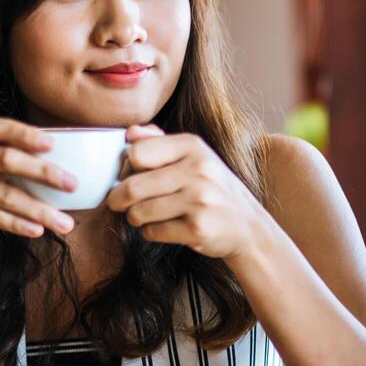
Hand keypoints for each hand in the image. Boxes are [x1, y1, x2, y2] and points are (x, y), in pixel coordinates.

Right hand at [0, 118, 78, 238]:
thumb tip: (48, 161)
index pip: (0, 128)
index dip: (27, 134)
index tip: (54, 144)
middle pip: (8, 161)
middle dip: (45, 173)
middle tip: (73, 185)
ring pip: (4, 196)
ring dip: (39, 210)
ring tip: (65, 223)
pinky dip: (16, 224)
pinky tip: (37, 230)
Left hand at [105, 125, 268, 259]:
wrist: (248, 226)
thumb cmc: (212, 187)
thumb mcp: (194, 156)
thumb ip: (159, 141)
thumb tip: (129, 133)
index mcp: (193, 146)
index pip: (137, 152)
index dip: (125, 167)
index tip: (128, 176)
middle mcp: (198, 171)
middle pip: (133, 186)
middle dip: (117, 198)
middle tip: (118, 203)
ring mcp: (199, 201)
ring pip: (139, 212)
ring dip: (133, 217)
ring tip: (141, 216)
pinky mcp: (197, 230)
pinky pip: (152, 232)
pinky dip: (149, 232)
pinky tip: (162, 227)